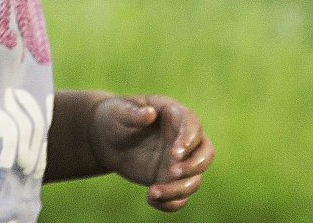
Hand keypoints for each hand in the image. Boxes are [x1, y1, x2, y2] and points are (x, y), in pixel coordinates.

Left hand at [90, 95, 214, 211]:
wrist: (107, 138)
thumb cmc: (115, 116)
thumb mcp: (119, 110)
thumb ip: (133, 113)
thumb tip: (149, 114)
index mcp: (175, 114)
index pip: (193, 126)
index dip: (189, 140)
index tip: (176, 153)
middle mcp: (182, 139)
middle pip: (206, 153)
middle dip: (194, 165)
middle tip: (172, 172)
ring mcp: (178, 161)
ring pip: (194, 179)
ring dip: (179, 189)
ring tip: (152, 192)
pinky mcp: (169, 179)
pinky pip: (180, 196)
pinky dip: (170, 203)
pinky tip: (150, 198)